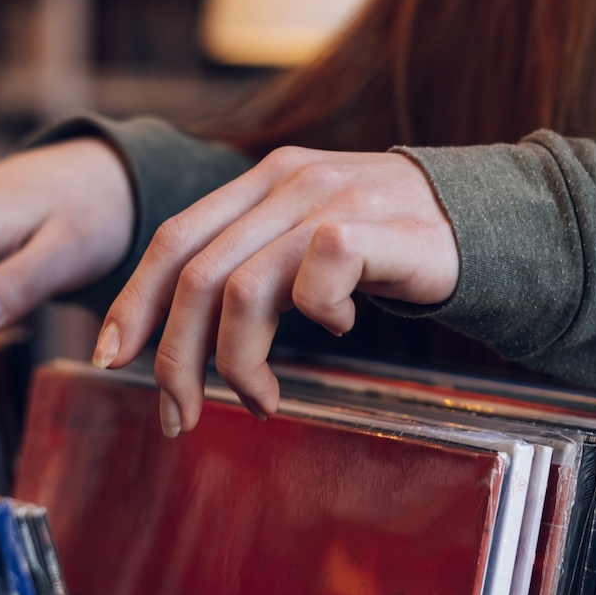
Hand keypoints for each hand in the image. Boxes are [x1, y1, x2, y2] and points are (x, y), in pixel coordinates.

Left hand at [93, 147, 458, 435]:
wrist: (485, 220)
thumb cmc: (389, 246)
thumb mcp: (306, 241)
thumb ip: (251, 265)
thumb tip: (178, 342)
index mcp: (261, 181)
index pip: (172, 238)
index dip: (132, 302)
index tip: (110, 359)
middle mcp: (287, 180)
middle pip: (195, 273)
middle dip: (175, 356)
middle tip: (182, 414)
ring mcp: (330, 199)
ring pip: (243, 287)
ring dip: (240, 361)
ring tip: (262, 399)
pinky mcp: (375, 227)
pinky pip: (316, 281)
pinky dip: (317, 318)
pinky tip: (340, 329)